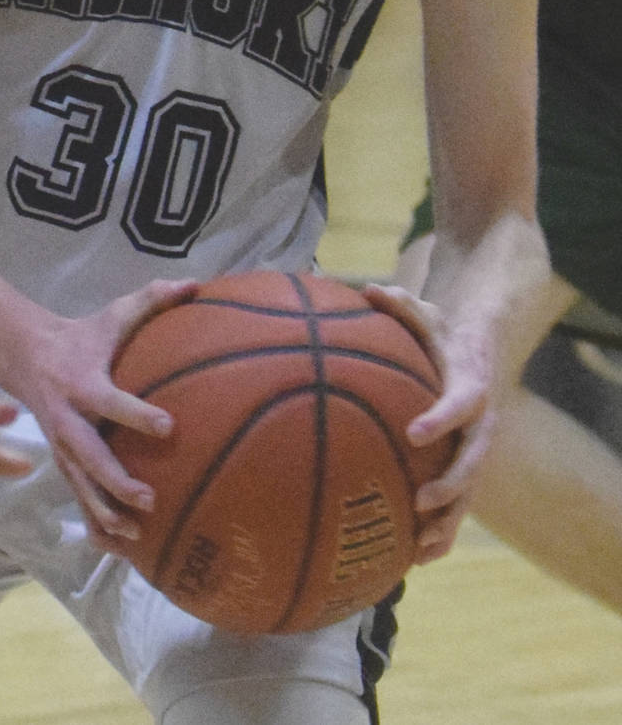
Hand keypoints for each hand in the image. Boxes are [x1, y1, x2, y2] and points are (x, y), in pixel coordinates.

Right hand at [12, 281, 196, 553]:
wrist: (21, 353)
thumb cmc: (81, 336)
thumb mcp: (112, 314)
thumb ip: (152, 301)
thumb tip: (198, 285)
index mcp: (82, 382)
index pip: (110, 400)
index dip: (135, 413)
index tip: (168, 426)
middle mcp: (68, 417)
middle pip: (87, 454)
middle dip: (114, 479)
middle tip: (148, 498)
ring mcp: (61, 444)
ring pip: (79, 483)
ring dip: (104, 510)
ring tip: (134, 534)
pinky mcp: (62, 460)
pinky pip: (77, 496)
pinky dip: (94, 522)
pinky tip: (115, 550)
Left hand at [360, 282, 487, 562]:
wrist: (474, 359)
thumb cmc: (441, 336)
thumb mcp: (426, 314)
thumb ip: (401, 303)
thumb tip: (369, 288)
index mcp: (469, 389)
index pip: (461, 405)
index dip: (441, 418)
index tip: (415, 431)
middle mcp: (478, 428)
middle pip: (472, 463)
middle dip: (450, 484)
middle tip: (420, 500)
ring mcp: (472, 455)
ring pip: (467, 497)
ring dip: (446, 523)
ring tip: (419, 548)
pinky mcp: (461, 473)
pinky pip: (456, 510)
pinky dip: (440, 536)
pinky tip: (414, 560)